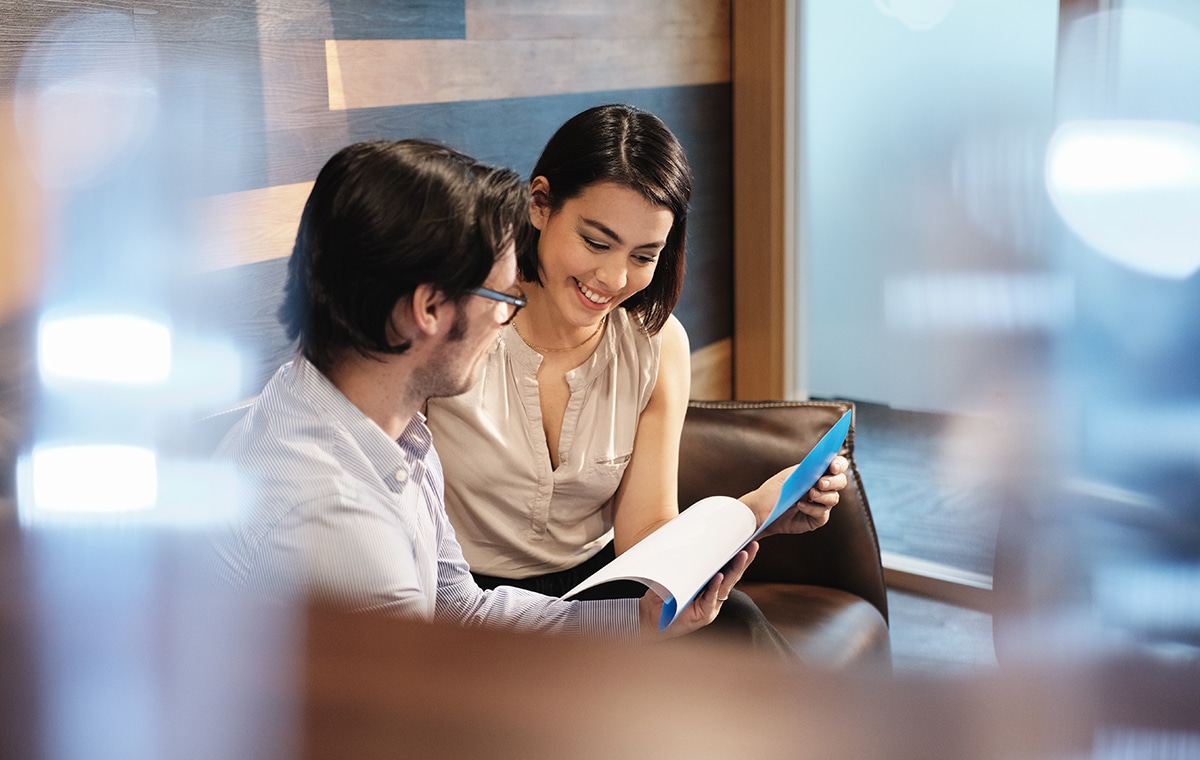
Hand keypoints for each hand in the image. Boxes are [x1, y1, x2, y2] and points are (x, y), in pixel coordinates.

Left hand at [637, 541, 758, 640]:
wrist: (649, 615)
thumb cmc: (662, 592)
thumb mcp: (677, 571)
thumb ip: (687, 559)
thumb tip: (692, 534)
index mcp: (711, 583)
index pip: (728, 566)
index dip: (738, 554)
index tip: (747, 538)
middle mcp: (715, 594)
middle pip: (733, 574)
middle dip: (743, 559)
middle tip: (752, 545)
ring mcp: (711, 605)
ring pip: (726, 585)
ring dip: (735, 570)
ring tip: (742, 555)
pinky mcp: (704, 615)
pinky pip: (710, 599)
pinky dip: (714, 587)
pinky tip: (719, 577)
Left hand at [741, 456, 849, 537]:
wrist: (761, 511)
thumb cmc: (773, 491)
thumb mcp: (788, 476)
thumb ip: (806, 470)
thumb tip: (821, 465)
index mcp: (816, 472)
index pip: (836, 465)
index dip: (839, 464)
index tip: (832, 467)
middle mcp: (822, 487)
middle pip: (840, 482)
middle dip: (833, 481)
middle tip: (820, 483)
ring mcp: (820, 503)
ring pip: (833, 498)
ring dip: (822, 496)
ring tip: (809, 495)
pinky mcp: (816, 518)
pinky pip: (822, 513)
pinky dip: (812, 509)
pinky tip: (800, 506)